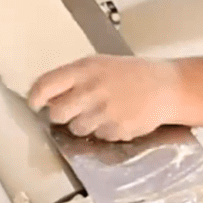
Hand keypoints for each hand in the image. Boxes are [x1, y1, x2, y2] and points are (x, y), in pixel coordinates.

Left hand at [28, 55, 183, 140]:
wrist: (167, 87)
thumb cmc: (131, 74)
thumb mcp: (101, 65)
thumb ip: (75, 78)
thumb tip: (48, 95)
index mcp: (85, 69)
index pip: (46, 85)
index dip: (35, 97)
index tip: (35, 103)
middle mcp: (91, 90)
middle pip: (56, 113)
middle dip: (60, 115)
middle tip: (70, 111)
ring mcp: (104, 112)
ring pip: (76, 129)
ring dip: (83, 124)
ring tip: (100, 113)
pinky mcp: (116, 130)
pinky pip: (98, 137)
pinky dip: (104, 131)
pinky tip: (116, 119)